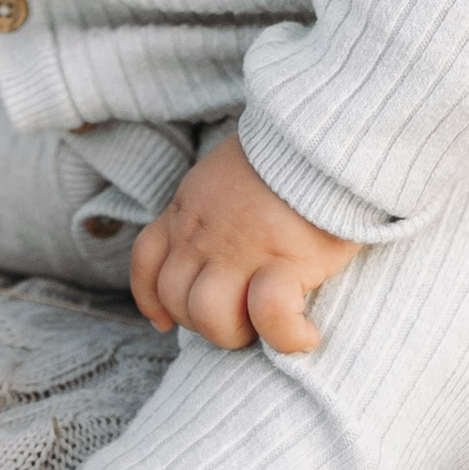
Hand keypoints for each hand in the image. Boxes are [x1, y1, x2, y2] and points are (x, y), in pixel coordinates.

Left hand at [129, 132, 357, 354]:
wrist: (321, 132)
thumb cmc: (285, 155)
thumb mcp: (225, 171)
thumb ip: (211, 206)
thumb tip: (213, 240)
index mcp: (189, 208)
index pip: (147, 260)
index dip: (152, 298)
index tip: (165, 319)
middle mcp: (204, 231)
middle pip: (175, 298)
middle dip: (202, 322)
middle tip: (240, 318)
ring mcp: (241, 247)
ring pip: (209, 315)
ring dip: (237, 333)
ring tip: (266, 326)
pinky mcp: (286, 259)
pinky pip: (270, 317)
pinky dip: (288, 337)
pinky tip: (306, 334)